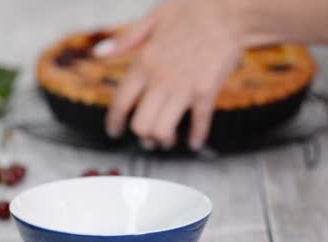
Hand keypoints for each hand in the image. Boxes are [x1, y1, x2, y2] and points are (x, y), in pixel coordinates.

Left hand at [96, 0, 245, 149]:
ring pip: (163, 130)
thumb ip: (125, 40)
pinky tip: (195, 142)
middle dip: (142, 136)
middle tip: (147, 138)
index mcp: (144, 63)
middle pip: (140, 124)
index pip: (120, 102)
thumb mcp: (152, 18)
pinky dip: (196, 136)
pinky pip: (198, 122)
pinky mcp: (207, 92)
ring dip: (163, 140)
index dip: (114, 122)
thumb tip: (98, 53)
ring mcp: (183, 88)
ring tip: (166, 140)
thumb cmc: (193, 9)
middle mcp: (160, 80)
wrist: (230, 10)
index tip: (114, 132)